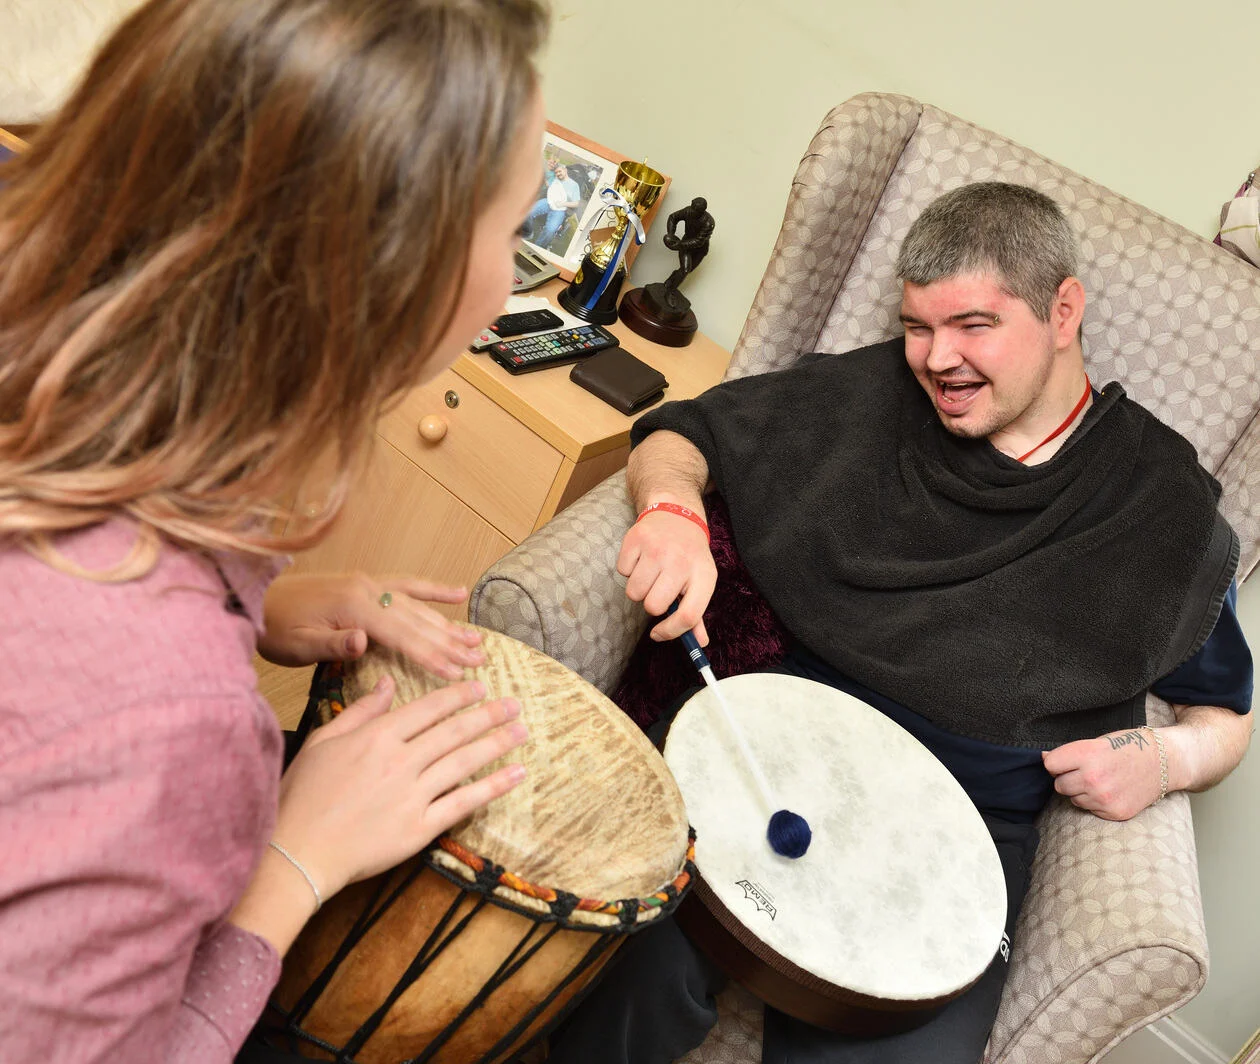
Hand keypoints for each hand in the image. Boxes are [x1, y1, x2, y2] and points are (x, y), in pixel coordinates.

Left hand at [259, 572, 484, 679]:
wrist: (253, 599)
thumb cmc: (273, 628)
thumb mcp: (296, 644)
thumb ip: (331, 644)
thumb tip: (363, 642)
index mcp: (353, 606)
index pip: (402, 634)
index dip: (430, 655)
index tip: (456, 673)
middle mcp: (367, 589)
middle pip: (417, 619)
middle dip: (449, 641)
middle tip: (478, 660)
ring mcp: (368, 583)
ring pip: (417, 605)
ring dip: (448, 623)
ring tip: (476, 640)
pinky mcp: (365, 584)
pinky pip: (406, 585)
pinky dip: (433, 590)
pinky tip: (457, 593)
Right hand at [273, 675, 526, 899]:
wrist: (298, 852)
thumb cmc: (302, 796)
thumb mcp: (323, 742)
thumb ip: (360, 712)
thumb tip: (386, 683)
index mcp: (377, 736)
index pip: (428, 708)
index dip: (458, 697)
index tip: (480, 688)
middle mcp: (400, 761)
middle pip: (454, 731)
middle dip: (488, 715)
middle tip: (514, 705)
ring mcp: (412, 794)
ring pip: (464, 761)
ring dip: (497, 743)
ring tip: (521, 731)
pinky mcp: (420, 828)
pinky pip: (463, 802)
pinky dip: (493, 786)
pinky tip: (515, 774)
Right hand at [616, 508, 715, 643]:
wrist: (676, 515)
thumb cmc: (689, 555)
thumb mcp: (701, 581)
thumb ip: (696, 613)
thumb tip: (698, 644)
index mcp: (703, 576)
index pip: (688, 616)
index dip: (671, 632)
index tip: (658, 634)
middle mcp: (681, 561)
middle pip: (654, 606)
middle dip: (651, 603)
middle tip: (657, 589)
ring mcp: (657, 549)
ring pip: (634, 592)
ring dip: (638, 587)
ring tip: (650, 572)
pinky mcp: (636, 539)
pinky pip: (622, 572)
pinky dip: (628, 569)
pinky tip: (641, 558)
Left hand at [1041, 727, 1162, 820]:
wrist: (1164, 761)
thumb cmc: (1128, 747)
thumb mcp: (1097, 741)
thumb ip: (1069, 752)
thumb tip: (1043, 758)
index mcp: (1087, 754)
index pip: (1050, 765)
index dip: (1057, 763)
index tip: (1067, 761)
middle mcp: (1093, 778)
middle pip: (1059, 785)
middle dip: (1068, 778)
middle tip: (1087, 771)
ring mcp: (1104, 798)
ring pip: (1073, 799)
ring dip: (1081, 792)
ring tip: (1102, 780)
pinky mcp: (1114, 812)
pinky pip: (1090, 810)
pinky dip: (1096, 802)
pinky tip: (1112, 790)